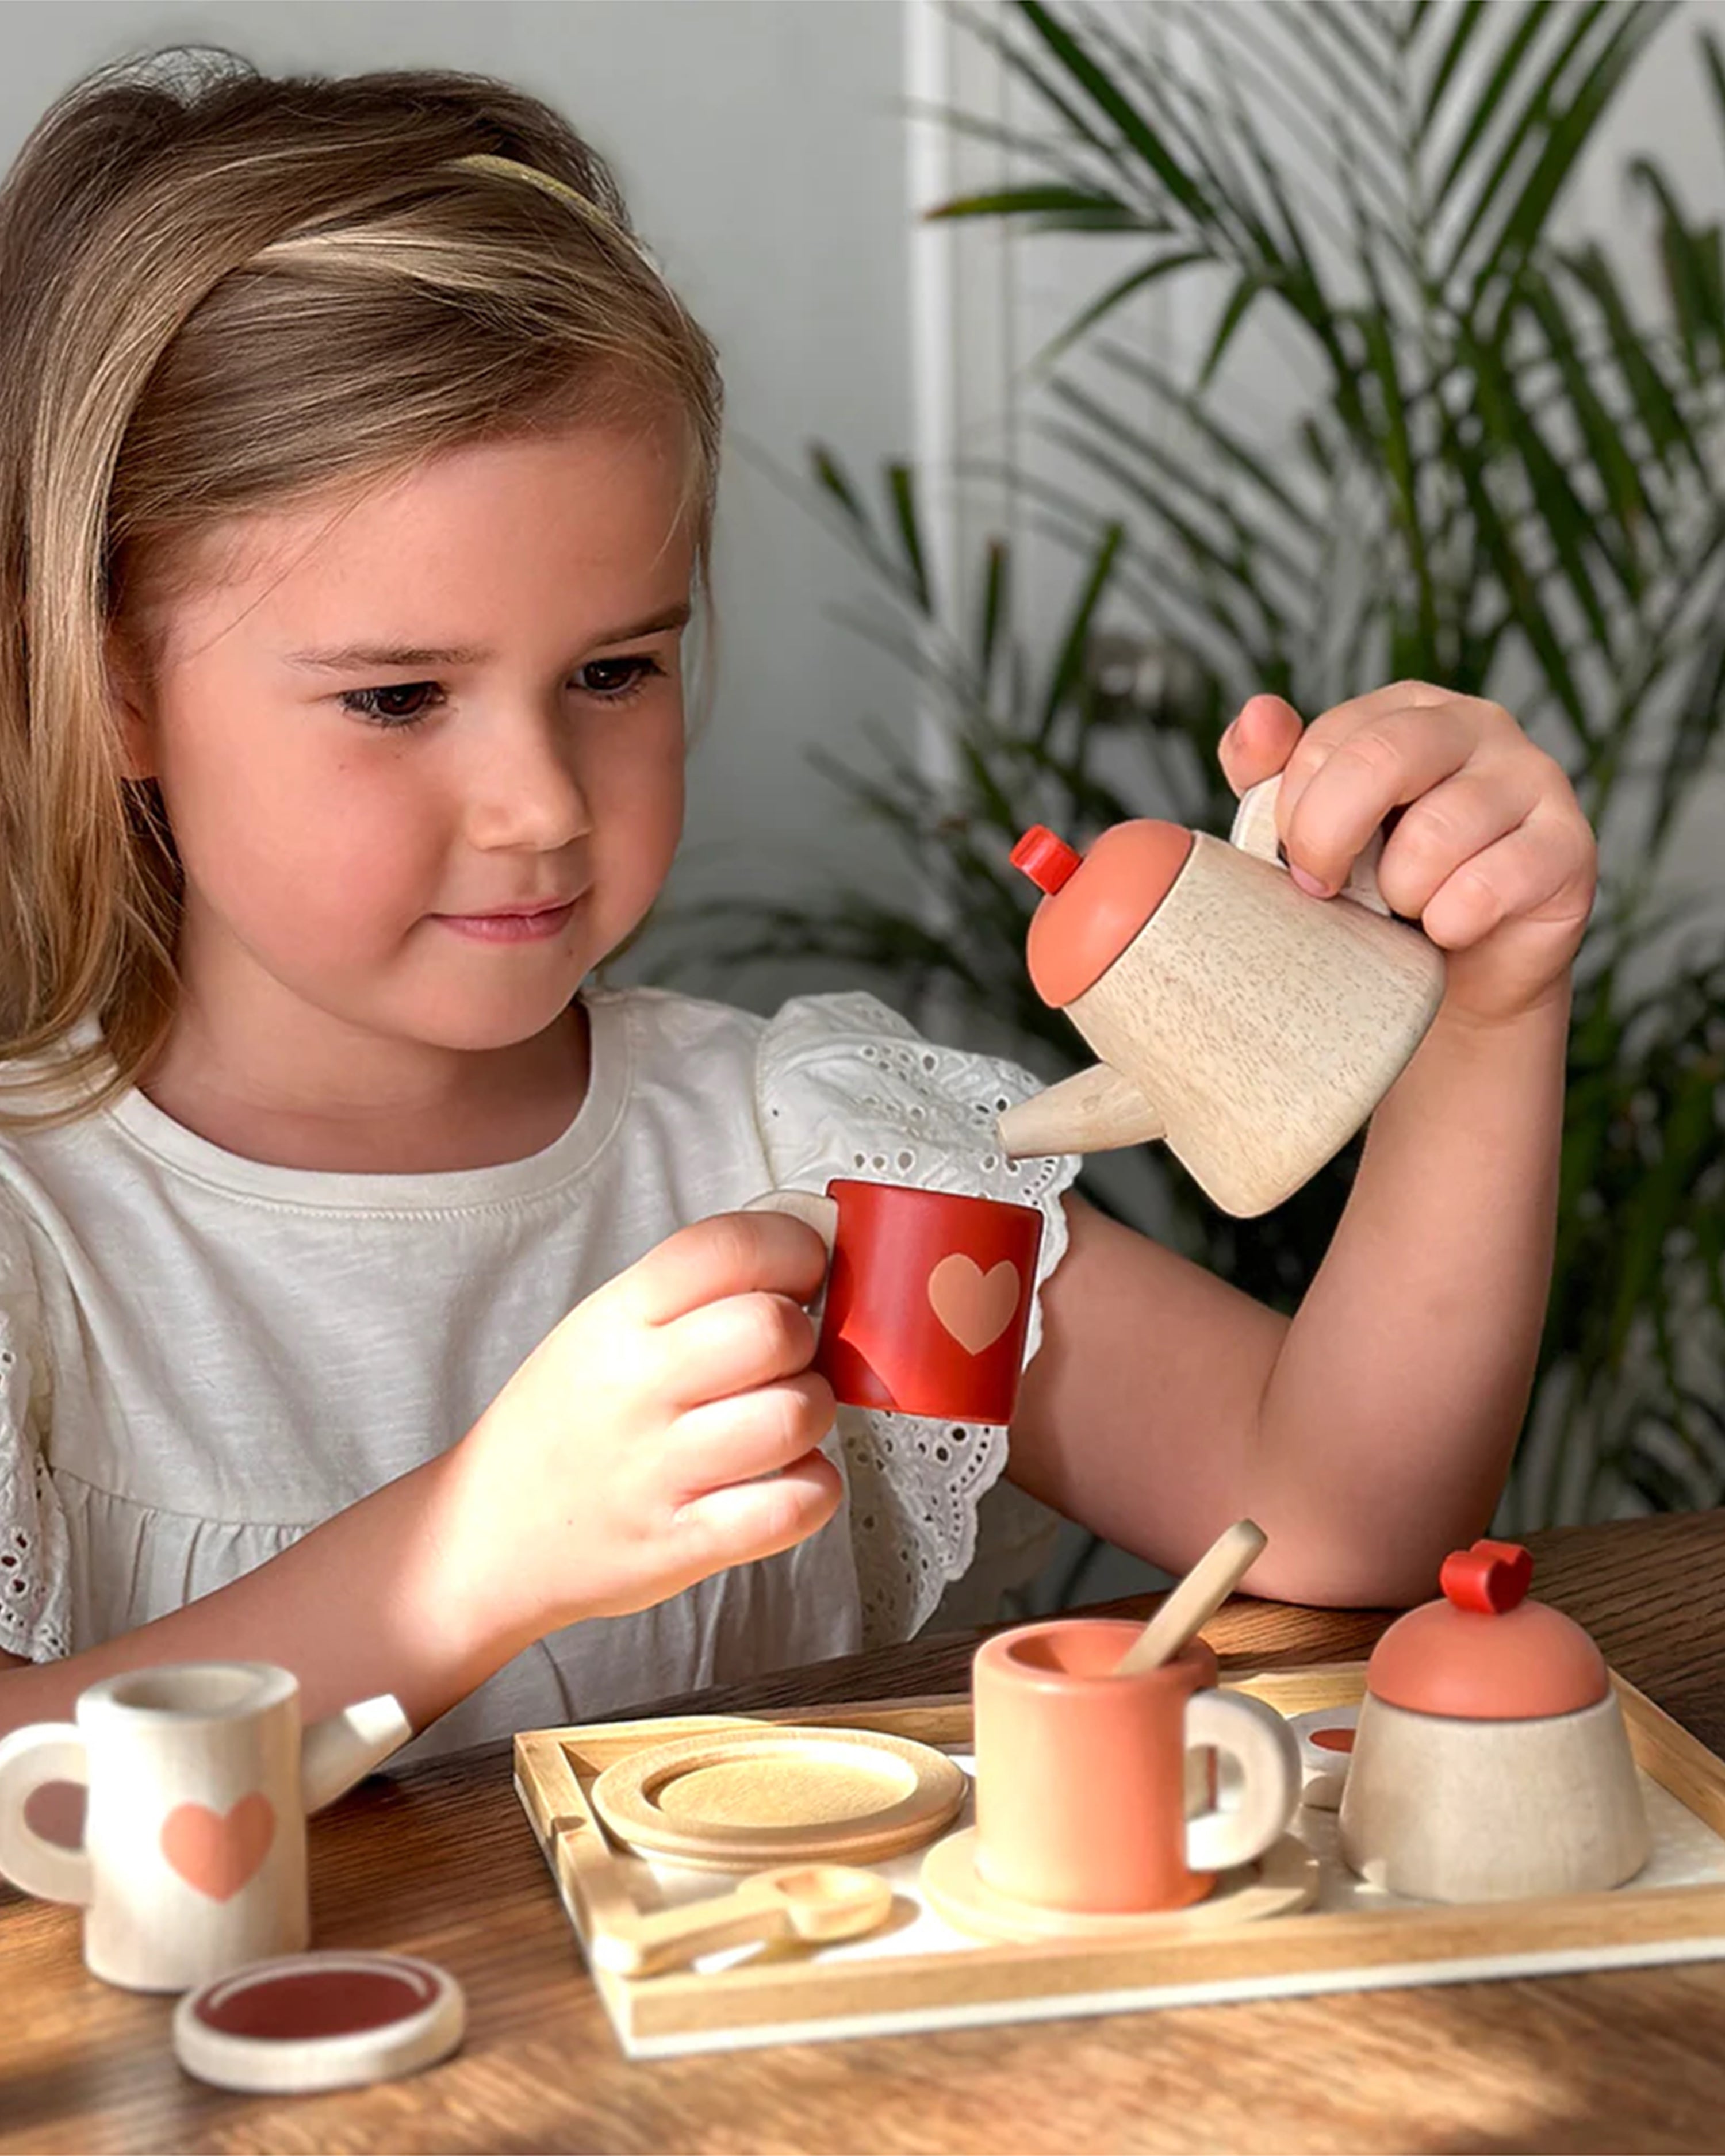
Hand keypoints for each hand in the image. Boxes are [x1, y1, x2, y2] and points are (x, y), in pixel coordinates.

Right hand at [441, 1212, 841, 1647]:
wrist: (487, 1535)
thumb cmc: (561, 1427)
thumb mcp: (599, 1331)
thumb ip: (690, 1294)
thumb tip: (803, 1255)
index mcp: (616, 1318)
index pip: (727, 1246)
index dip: (793, 1248)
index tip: (803, 1272)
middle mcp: (636, 1387)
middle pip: (774, 1329)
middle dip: (806, 1341)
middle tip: (784, 1361)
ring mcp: (658, 1471)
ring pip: (796, 1415)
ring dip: (813, 1415)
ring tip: (781, 1421)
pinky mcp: (681, 1544)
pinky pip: (794, 1505)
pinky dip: (812, 1490)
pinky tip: (784, 1480)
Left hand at [1219, 685, 1597, 1024]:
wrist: (1458, 980)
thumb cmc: (1376, 894)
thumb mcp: (1310, 832)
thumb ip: (1267, 772)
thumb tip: (1256, 714)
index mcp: (1407, 711)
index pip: (1330, 739)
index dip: (1296, 813)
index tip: (1298, 862)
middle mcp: (1477, 726)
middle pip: (1381, 760)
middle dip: (1330, 839)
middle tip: (1326, 890)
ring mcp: (1535, 779)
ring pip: (1434, 834)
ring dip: (1398, 893)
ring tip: (1404, 909)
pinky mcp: (1569, 846)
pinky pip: (1488, 885)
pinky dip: (1450, 923)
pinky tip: (1448, 930)